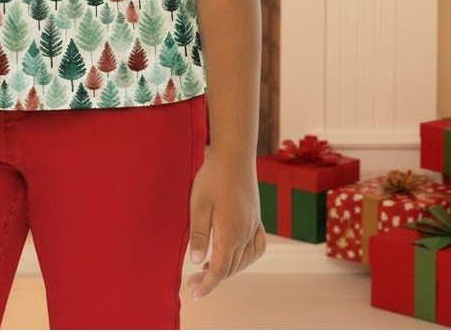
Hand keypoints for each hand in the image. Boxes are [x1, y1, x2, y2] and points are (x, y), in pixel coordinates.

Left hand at [186, 150, 265, 301]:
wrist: (234, 156)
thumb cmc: (212, 178)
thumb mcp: (198, 205)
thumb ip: (198, 234)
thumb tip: (195, 262)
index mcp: (230, 233)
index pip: (219, 270)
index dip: (207, 285)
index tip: (193, 294)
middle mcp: (245, 234)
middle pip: (230, 268)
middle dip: (212, 280)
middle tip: (192, 283)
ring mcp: (253, 226)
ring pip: (243, 261)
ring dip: (227, 270)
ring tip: (207, 271)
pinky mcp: (256, 218)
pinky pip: (257, 248)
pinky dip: (247, 259)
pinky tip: (236, 258)